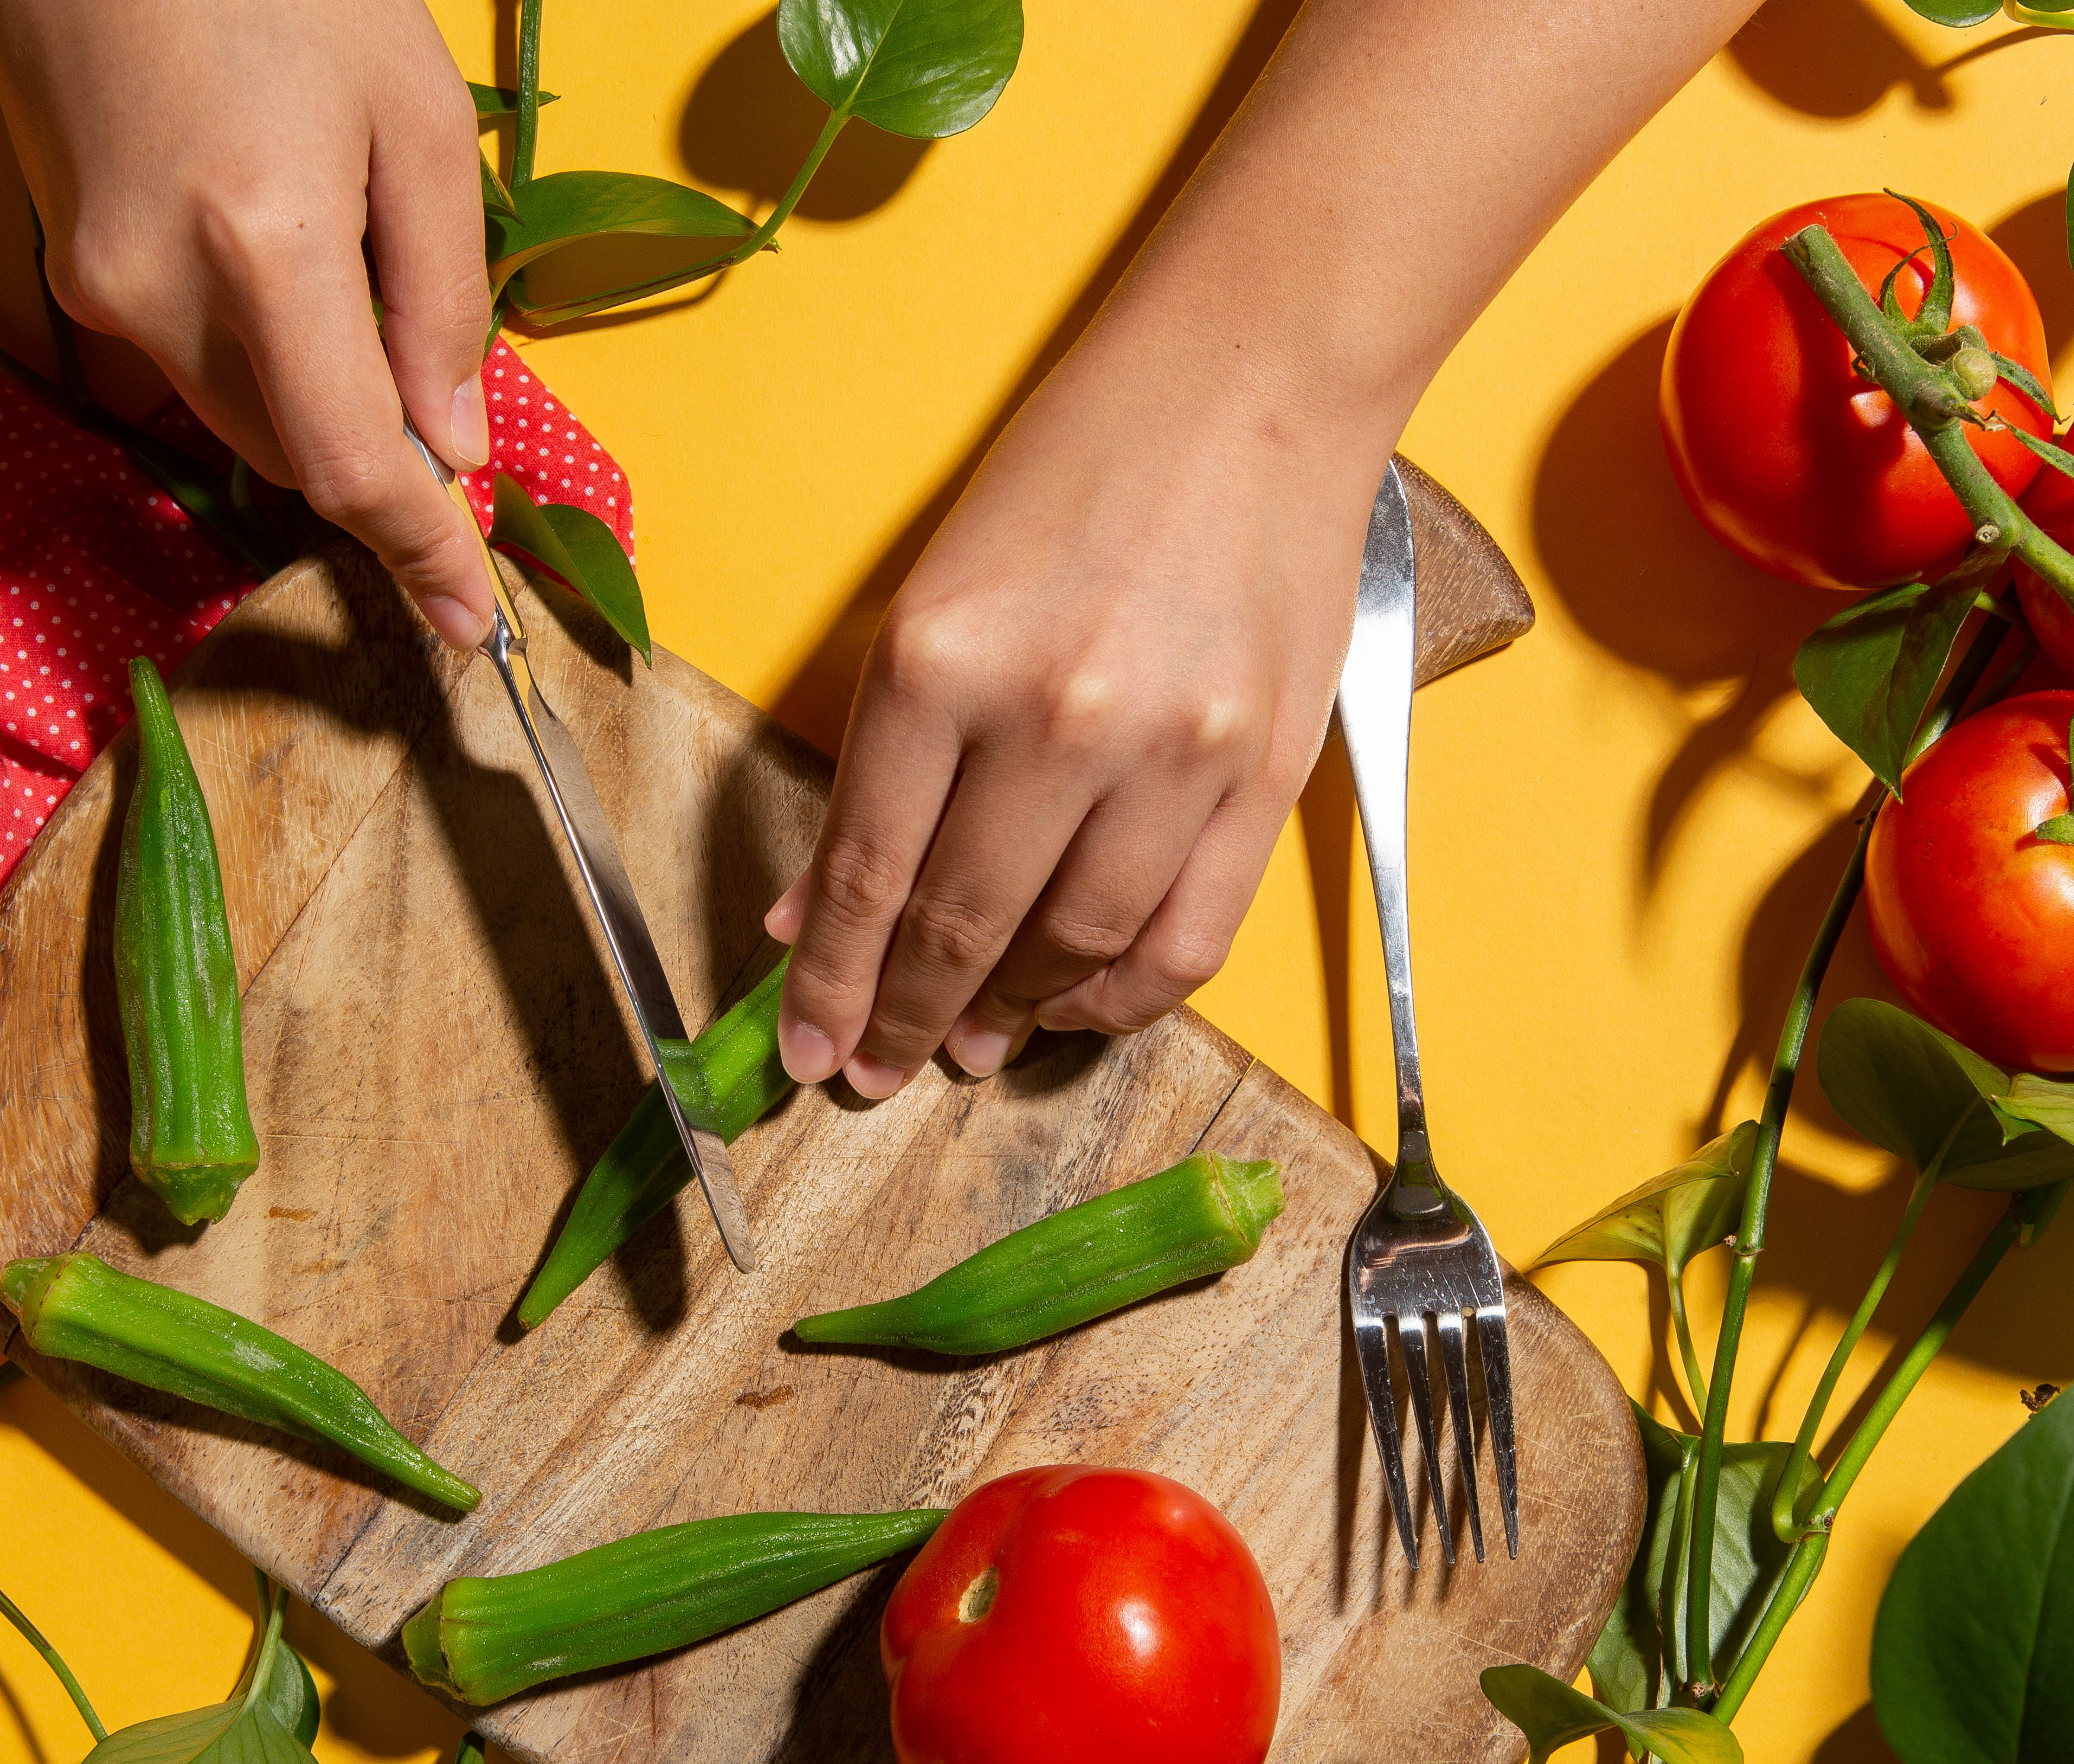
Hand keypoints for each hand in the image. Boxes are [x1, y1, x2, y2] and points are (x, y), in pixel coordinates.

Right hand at [0, 0, 497, 644]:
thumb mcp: (417, 122)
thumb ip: (444, 298)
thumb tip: (455, 445)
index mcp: (263, 247)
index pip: (348, 466)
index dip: (418, 553)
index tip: (469, 620)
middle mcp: (161, 291)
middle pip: (295, 453)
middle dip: (379, 465)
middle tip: (448, 434)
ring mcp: (97, 286)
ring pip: (241, 416)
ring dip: (318, 404)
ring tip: (362, 307)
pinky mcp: (68, 271)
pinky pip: (191, 358)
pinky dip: (259, 353)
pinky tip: (284, 261)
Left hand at [767, 348, 1387, 1095]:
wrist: (1254, 384)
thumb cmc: (1078, 468)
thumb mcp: (937, 589)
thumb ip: (879, 757)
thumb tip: (816, 910)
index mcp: (942, 658)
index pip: (868, 871)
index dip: (831, 982)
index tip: (810, 1048)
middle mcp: (1054, 718)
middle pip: (962, 926)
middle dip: (909, 1018)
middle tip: (883, 1069)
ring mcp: (1171, 755)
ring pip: (1076, 948)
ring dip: (1016, 1014)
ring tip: (977, 1041)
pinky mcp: (1262, 775)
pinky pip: (1187, 938)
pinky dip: (1126, 996)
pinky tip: (1080, 1005)